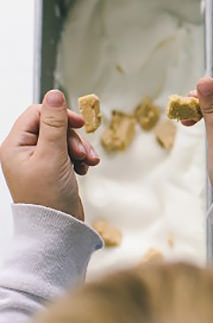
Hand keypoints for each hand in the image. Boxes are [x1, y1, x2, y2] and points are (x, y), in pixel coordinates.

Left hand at [0, 90, 99, 219]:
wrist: (56, 227)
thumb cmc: (48, 196)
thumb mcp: (53, 154)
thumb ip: (54, 123)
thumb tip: (54, 94)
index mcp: (14, 145)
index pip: (37, 113)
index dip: (60, 115)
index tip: (80, 123)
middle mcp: (24, 151)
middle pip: (53, 126)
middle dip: (73, 137)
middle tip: (82, 152)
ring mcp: (38, 160)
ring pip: (64, 139)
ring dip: (80, 148)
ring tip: (88, 162)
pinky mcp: (52, 169)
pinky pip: (69, 152)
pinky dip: (80, 158)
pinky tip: (84, 168)